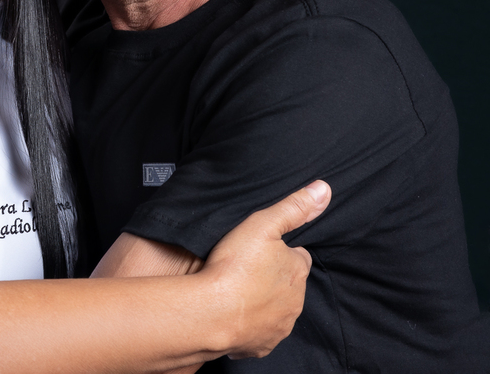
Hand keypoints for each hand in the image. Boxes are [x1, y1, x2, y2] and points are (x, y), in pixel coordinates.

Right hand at [200, 180, 330, 358]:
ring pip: (276, 311)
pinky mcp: (261, 346)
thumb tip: (324, 189)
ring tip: (236, 291)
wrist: (212, 313)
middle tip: (246, 269)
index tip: (263, 250)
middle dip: (273, 279)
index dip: (282, 252)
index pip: (298, 257)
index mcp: (297, 272)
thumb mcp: (263, 224)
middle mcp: (295, 302)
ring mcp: (279, 327)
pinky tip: (232, 314)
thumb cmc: (235, 267)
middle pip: (288, 286)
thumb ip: (293, 207)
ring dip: (262, 302)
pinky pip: (260, 335)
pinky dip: (250, 326)